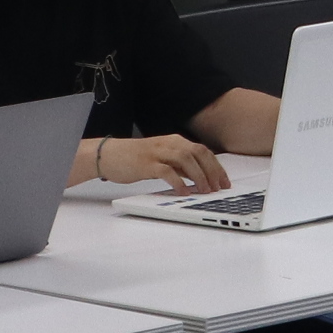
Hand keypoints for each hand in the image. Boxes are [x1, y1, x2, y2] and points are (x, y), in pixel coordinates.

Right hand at [96, 132, 230, 192]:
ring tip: (204, 191)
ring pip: (186, 160)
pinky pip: (167, 171)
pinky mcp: (146, 164)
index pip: (202, 151)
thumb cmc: (135, 158)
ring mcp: (157, 152)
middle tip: (218, 188)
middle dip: (212, 171)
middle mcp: (169, 143)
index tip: (224, 181)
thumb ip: (179, 165)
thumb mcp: (162, 159)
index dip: (216, 166)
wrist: (108, 155)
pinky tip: (183, 192)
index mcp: (174, 141)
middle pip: (198, 153)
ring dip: (198, 176)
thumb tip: (199, 176)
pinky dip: (178, 182)